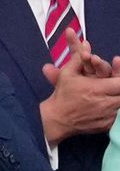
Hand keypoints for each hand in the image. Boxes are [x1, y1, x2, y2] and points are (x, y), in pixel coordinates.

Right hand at [40, 29, 119, 143]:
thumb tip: (86, 44)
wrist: (56, 119)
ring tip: (116, 95)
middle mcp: (104, 103)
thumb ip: (79, 58)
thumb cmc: (62, 95)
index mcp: (96, 89)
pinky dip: (118, 112)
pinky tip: (115, 106)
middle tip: (117, 85)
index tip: (117, 77)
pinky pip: (119, 118)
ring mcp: (107, 116)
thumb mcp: (67, 74)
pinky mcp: (107, 125)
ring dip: (119, 99)